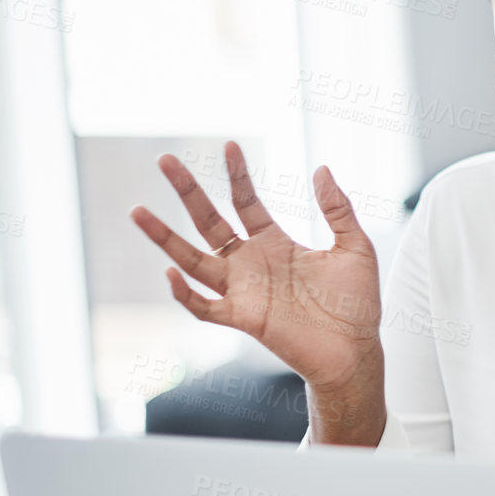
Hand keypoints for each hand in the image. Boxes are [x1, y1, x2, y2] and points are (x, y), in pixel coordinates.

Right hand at [130, 141, 382, 408]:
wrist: (357, 350)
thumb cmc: (357, 303)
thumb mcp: (354, 246)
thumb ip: (337, 209)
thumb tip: (321, 167)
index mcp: (275, 244)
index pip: (245, 202)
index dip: (236, 175)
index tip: (229, 144)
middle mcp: (252, 264)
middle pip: (208, 221)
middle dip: (187, 192)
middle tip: (165, 160)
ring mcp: (243, 291)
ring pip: (192, 260)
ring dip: (165, 238)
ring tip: (137, 211)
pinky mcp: (244, 318)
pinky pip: (204, 307)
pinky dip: (184, 293)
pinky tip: (172, 273)